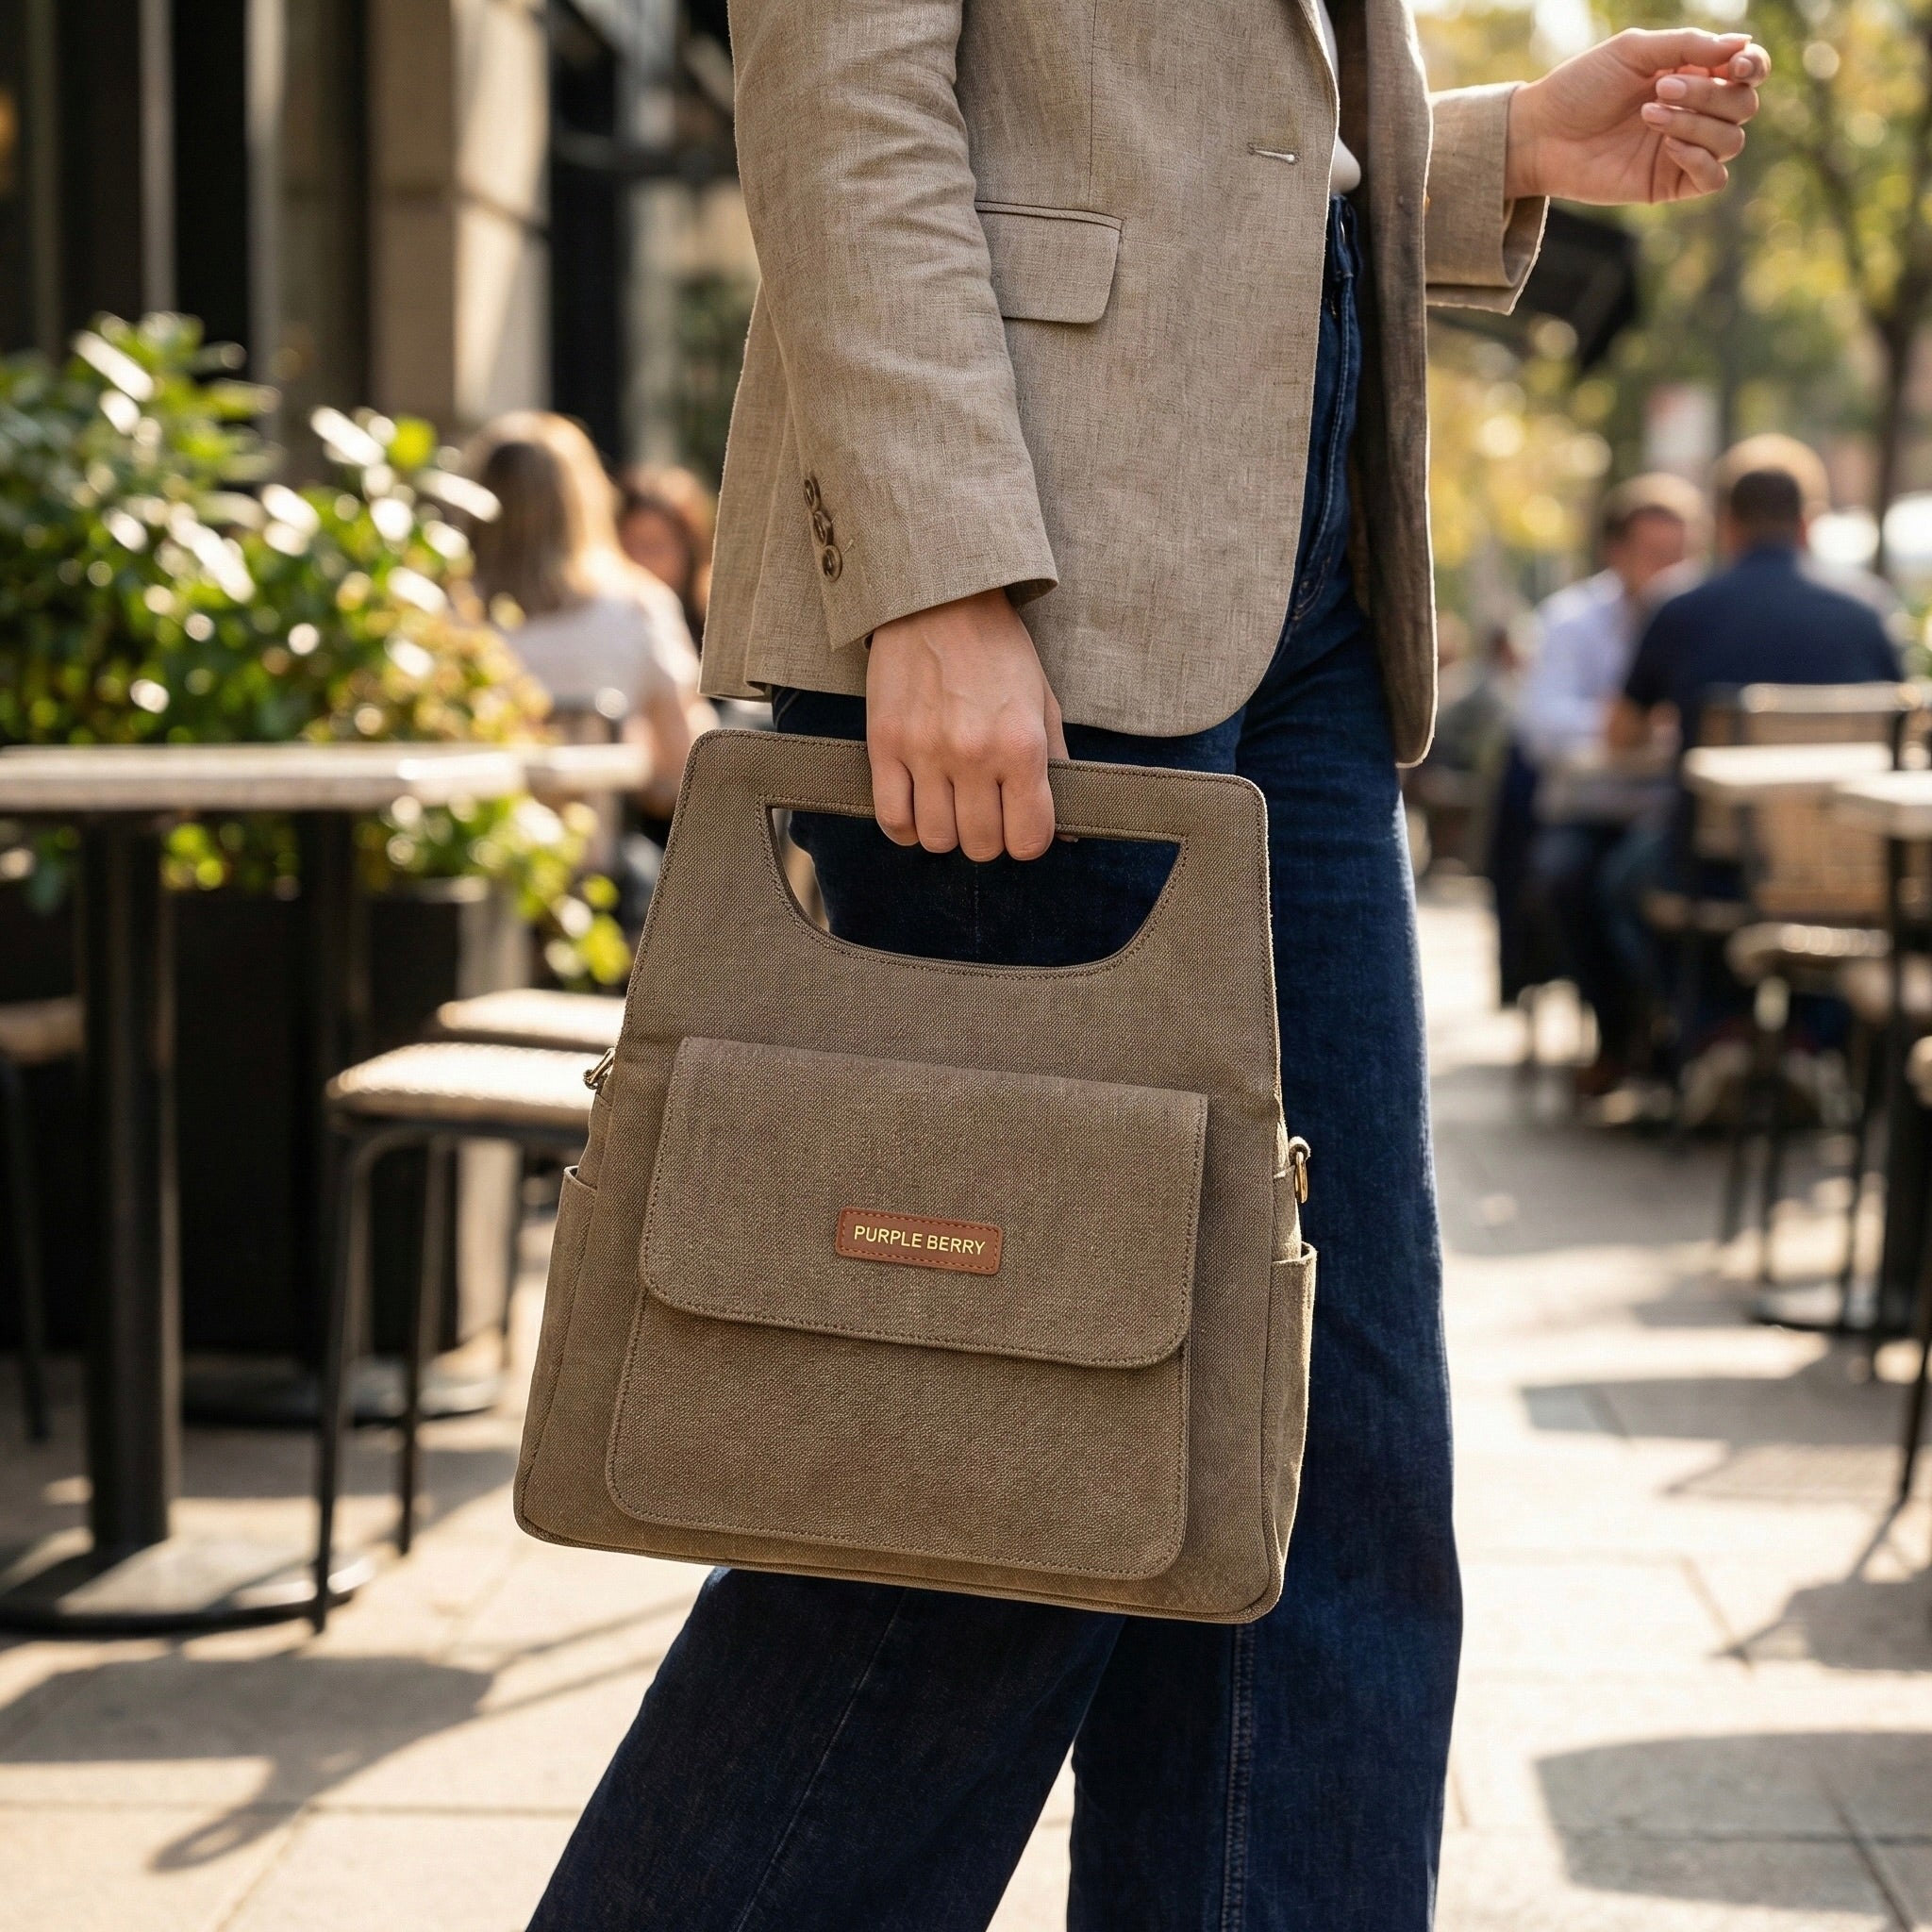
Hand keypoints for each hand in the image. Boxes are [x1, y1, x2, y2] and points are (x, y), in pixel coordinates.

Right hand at [866, 588, 1068, 861]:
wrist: (940, 598)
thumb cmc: (998, 650)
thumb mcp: (1043, 702)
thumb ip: (1056, 767)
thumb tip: (1065, 834)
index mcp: (1022, 744)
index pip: (1029, 839)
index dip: (1028, 841)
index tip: (1021, 825)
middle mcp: (975, 753)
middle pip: (982, 845)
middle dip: (988, 838)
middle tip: (985, 812)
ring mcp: (926, 751)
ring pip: (936, 839)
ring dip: (947, 832)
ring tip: (951, 806)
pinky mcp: (885, 744)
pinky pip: (892, 819)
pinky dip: (905, 828)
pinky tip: (917, 810)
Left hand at [1506, 29, 1768, 204]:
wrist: (1540, 134)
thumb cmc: (1581, 87)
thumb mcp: (1634, 51)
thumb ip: (1688, 45)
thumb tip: (1743, 43)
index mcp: (1693, 74)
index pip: (1748, 72)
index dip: (1754, 66)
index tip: (1738, 64)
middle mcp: (1695, 112)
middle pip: (1743, 105)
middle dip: (1708, 94)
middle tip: (1660, 89)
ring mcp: (1684, 150)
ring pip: (1731, 140)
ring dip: (1695, 123)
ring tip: (1648, 114)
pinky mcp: (1668, 184)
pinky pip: (1713, 178)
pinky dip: (1699, 159)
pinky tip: (1666, 145)